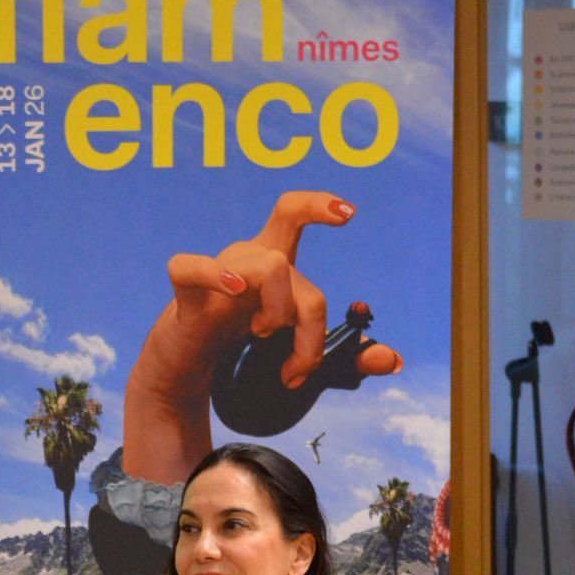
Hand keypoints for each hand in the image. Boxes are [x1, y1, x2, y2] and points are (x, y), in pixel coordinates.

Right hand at [124, 191, 401, 484]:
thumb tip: (392, 359)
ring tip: (261, 339)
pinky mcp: (185, 296)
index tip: (349, 215)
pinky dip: (215, 274)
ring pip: (270, 267)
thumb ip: (345, 355)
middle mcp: (244, 258)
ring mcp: (215, 273)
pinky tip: (234, 292)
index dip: (317, 204)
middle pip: (292, 262)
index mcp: (270, 261)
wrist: (182, 369)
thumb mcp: (295, 349)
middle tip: (299, 349)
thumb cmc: (235, 345)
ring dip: (279, 314)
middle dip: (310, 314)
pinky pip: (191, 267)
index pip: (290, 213)